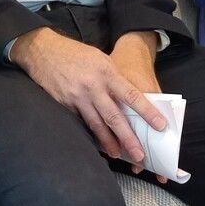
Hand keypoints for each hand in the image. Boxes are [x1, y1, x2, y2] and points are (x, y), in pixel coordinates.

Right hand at [9, 27, 167, 162]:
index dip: (147, 112)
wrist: (43, 50)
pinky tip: (98, 144)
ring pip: (97, 125)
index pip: (131, 96)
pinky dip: (91, 135)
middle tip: (140, 155)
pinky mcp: (64, 105)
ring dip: (109, 143)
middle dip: (129, 138)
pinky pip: (81, 123)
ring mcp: (77, 97)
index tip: (161, 125)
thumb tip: (130, 100)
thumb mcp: (101, 59)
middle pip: (114, 117)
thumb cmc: (76, 54)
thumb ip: (114, 79)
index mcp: (106, 73)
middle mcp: (93, 87)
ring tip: (119, 154)